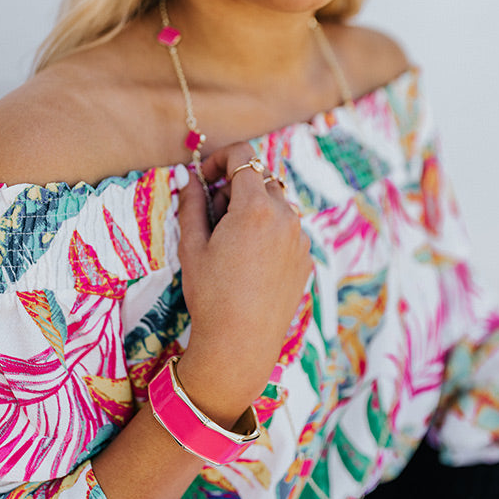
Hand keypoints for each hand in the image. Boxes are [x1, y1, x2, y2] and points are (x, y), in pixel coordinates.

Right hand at [176, 143, 312, 427]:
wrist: (241, 343)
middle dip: (235, 186)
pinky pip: (287, 229)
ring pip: (276, 204)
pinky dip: (269, 230)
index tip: (205, 176)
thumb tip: (192, 179)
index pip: (244, 156)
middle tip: (212, 216)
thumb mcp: (192, 246)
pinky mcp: (306, 257)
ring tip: (231, 242)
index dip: (220, 159)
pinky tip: (250, 262)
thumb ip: (193, 203)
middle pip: (261, 179)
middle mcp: (285, 216)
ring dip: (253, 208)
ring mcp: (300, 237)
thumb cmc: (211, 294)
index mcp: (255, 206)